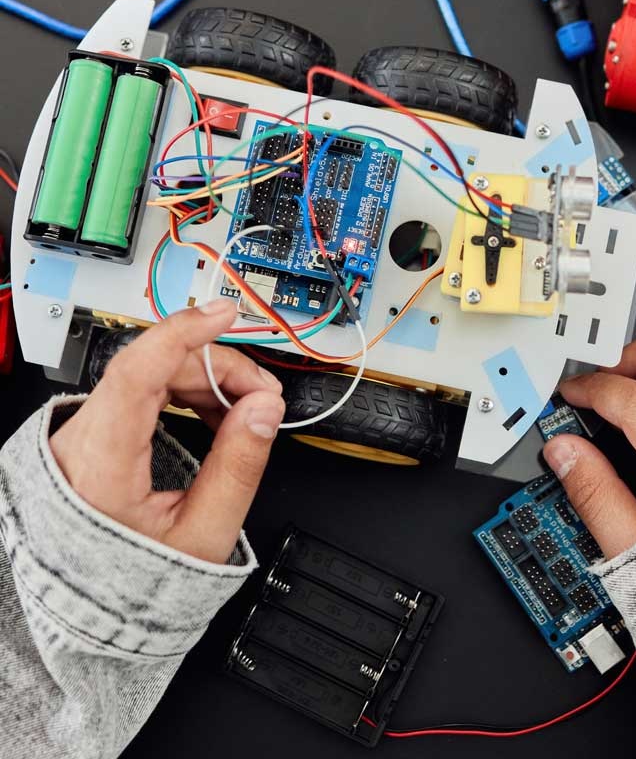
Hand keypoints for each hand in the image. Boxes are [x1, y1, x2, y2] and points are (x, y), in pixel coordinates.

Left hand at [49, 300, 284, 563]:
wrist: (89, 607)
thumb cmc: (135, 583)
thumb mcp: (203, 535)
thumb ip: (238, 468)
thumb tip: (265, 408)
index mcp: (102, 465)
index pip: (137, 373)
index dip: (183, 335)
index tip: (223, 316)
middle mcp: (82, 440)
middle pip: (156, 367)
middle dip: (219, 369)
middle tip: (264, 395)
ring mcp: (83, 432)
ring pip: (152, 372)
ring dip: (207, 380)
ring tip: (243, 411)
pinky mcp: (93, 432)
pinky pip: (143, 389)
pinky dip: (186, 392)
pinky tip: (215, 414)